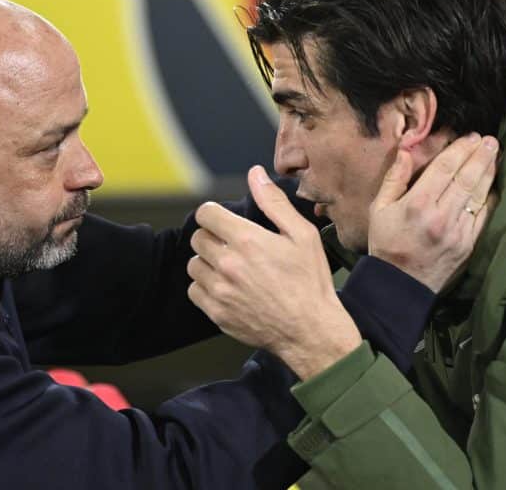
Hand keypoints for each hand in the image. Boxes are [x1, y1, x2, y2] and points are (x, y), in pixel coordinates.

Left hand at [188, 166, 361, 380]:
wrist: (311, 330)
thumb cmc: (310, 282)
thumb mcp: (302, 235)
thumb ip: (274, 202)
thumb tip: (255, 174)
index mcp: (247, 240)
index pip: (206, 213)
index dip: (214, 213)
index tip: (224, 221)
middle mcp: (228, 264)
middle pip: (198, 238)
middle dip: (212, 237)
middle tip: (233, 246)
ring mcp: (220, 290)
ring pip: (194, 265)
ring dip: (207, 262)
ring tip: (230, 267)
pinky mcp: (217, 312)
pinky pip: (194, 291)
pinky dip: (205, 287)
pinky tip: (226, 287)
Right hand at [368, 133, 498, 292]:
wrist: (399, 286)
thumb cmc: (386, 244)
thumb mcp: (380, 209)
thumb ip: (394, 178)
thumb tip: (406, 150)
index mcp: (417, 205)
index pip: (445, 168)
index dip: (460, 149)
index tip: (471, 136)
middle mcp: (440, 216)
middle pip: (467, 178)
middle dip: (481, 156)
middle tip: (490, 140)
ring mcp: (457, 231)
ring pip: (478, 194)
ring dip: (489, 172)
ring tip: (495, 155)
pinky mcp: (468, 244)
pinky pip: (482, 215)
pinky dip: (488, 197)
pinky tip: (492, 184)